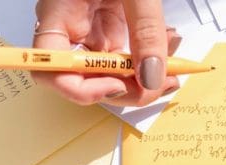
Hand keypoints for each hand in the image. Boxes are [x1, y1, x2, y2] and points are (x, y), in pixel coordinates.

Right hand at [32, 0, 179, 106]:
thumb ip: (145, 31)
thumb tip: (152, 78)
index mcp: (58, 14)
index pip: (50, 70)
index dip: (81, 89)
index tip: (118, 84)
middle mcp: (68, 29)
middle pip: (85, 80)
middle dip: (127, 87)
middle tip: (163, 81)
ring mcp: (89, 31)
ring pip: (110, 73)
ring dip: (144, 76)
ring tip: (175, 61)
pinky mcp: (109, 29)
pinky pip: (125, 57)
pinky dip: (149, 58)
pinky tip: (169, 45)